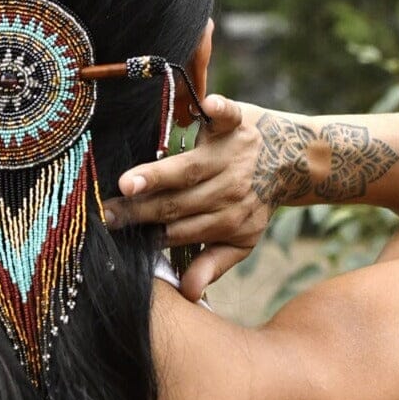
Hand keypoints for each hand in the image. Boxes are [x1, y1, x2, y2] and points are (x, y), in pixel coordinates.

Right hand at [105, 96, 270, 301]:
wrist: (294, 160)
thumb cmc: (257, 200)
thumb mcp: (242, 239)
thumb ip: (214, 263)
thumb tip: (188, 294)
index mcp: (227, 220)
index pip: (179, 231)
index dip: (147, 234)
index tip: (113, 236)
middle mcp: (228, 189)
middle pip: (177, 203)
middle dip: (140, 212)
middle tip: (104, 215)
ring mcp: (232, 155)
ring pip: (188, 169)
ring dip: (158, 176)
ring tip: (126, 184)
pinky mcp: (237, 123)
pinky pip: (226, 115)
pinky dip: (217, 109)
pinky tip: (203, 106)